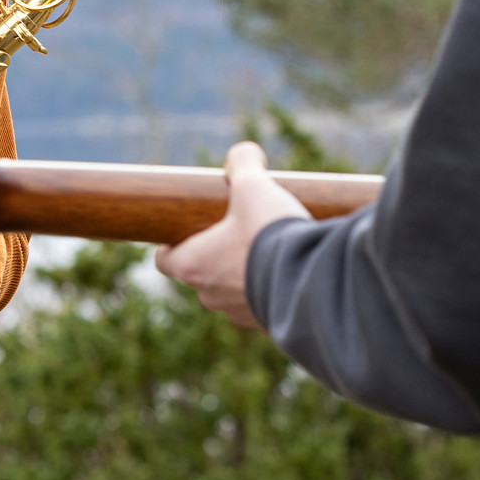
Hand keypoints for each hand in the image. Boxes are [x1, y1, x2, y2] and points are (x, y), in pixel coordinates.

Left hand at [154, 141, 310, 328]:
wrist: (314, 282)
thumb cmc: (269, 235)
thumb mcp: (254, 187)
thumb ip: (243, 164)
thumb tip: (244, 152)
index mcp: (193, 264)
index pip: (165, 260)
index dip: (172, 244)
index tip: (187, 229)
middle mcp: (210, 295)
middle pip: (200, 275)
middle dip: (216, 255)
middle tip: (237, 232)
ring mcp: (239, 314)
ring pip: (232, 292)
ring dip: (245, 275)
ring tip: (269, 250)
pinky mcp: (269, 327)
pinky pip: (262, 307)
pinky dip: (271, 291)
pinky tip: (290, 271)